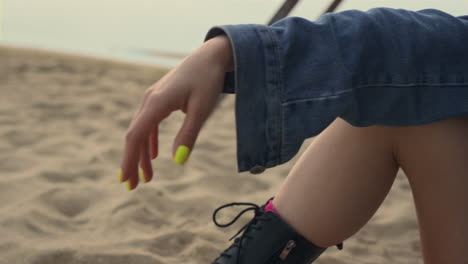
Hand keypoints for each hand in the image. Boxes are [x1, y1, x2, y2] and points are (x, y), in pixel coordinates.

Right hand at [119, 35, 232, 189]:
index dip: (129, 160)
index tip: (126, 181)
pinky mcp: (161, 98)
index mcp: (157, 103)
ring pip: (141, 131)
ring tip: (146, 176)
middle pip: (134, 136)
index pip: (135, 136)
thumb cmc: (208, 80)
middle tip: (132, 186)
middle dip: (132, 162)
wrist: (211, 55)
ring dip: (141, 154)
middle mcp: (150, 100)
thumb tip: (178, 161)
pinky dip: (149, 140)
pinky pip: (149, 123)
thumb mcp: (202, 110)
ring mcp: (153, 98)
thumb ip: (188, 134)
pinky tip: (153, 154)